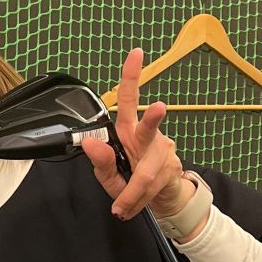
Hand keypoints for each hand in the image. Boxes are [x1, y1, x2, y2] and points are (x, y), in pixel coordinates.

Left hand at [79, 48, 190, 220]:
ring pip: (146, 174)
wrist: (161, 199)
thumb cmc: (130, 180)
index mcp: (127, 131)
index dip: (131, 76)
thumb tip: (89, 144)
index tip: (136, 54)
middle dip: (153, 118)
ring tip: (121, 207)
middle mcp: (147, 138)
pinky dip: (137, 201)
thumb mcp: (107, 176)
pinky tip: (130, 208)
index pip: (128, 99)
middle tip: (159, 107)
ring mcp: (163, 153)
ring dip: (131, 193)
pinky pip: (151, 188)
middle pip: (149, 126)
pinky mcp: (172, 170)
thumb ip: (100, 162)